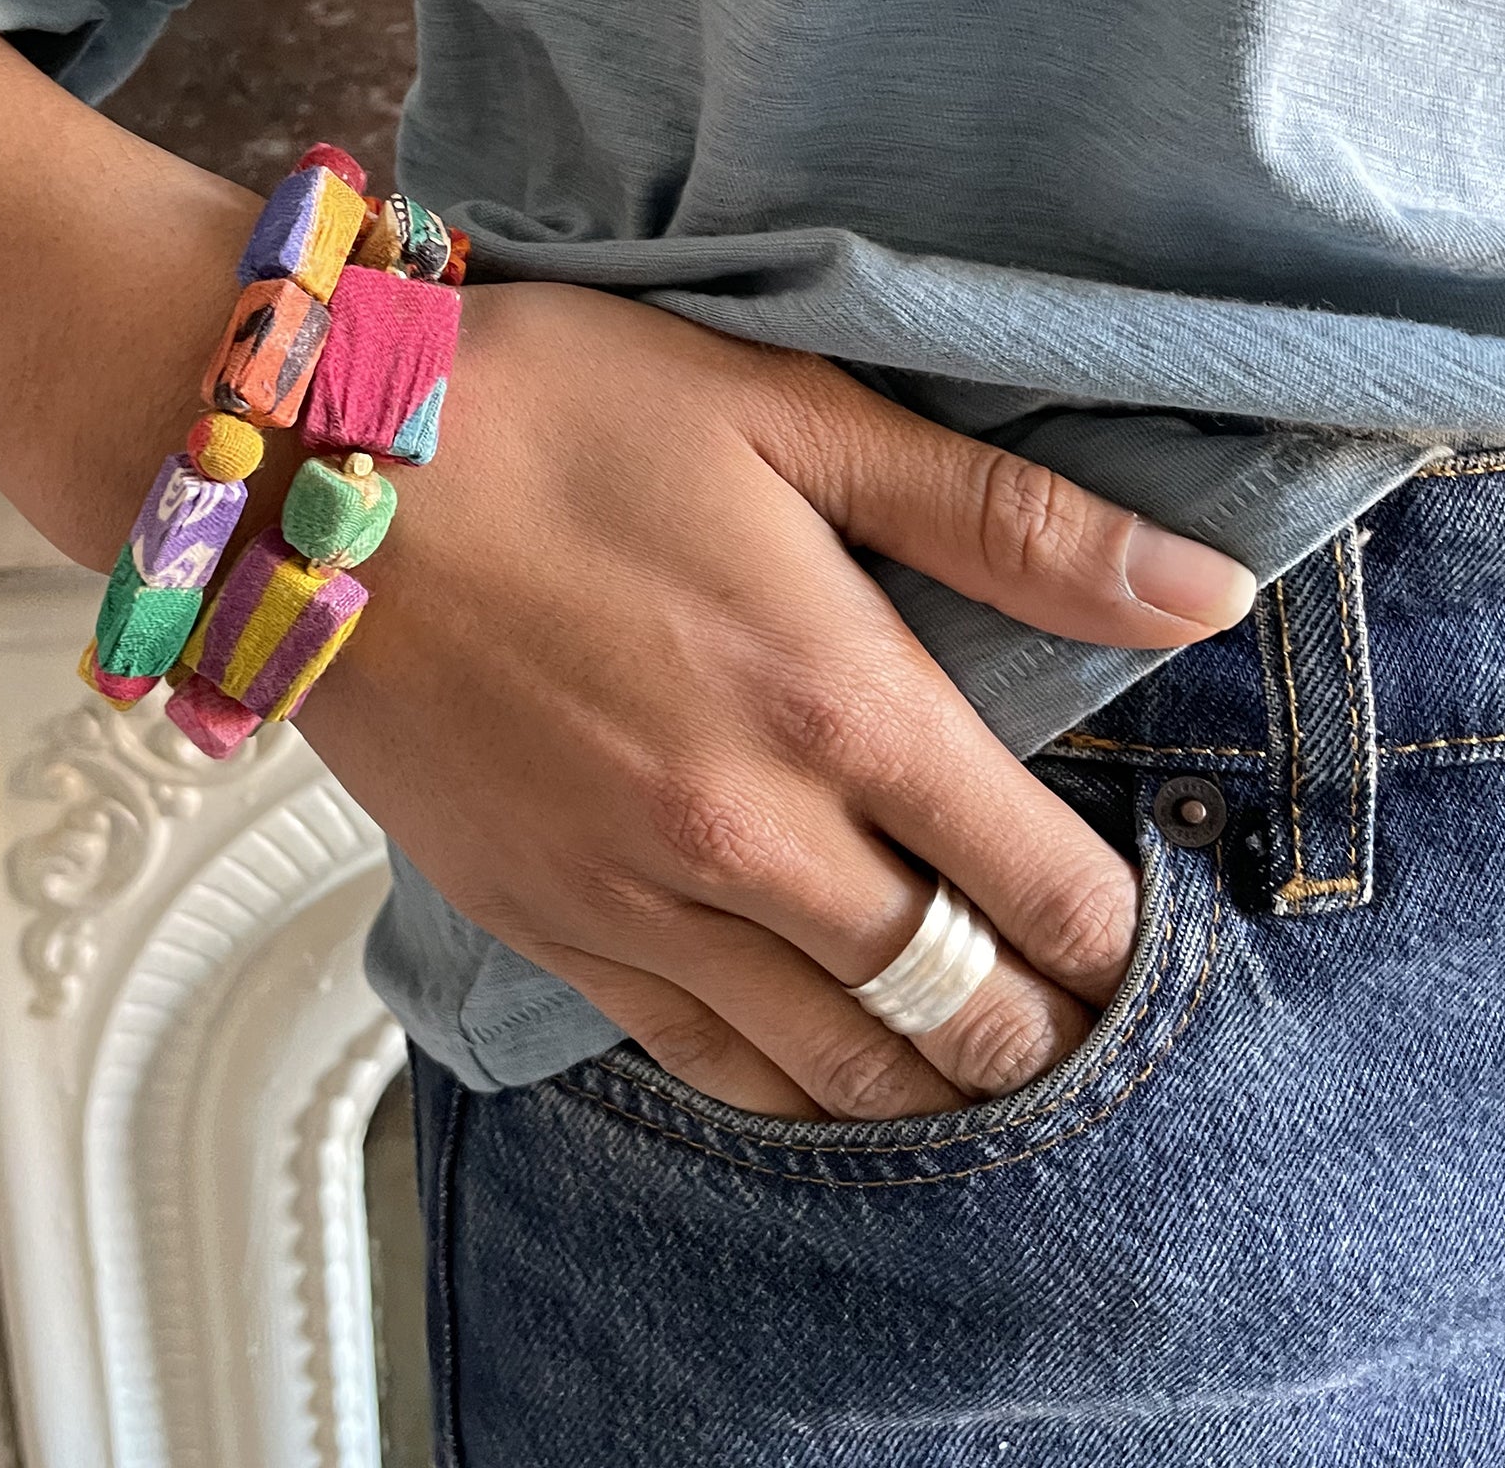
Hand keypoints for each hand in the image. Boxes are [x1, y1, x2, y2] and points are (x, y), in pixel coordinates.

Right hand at [295, 281, 1254, 1119]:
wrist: (308, 476)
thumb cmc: (544, 415)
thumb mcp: (786, 415)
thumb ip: (999, 520)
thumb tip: (1196, 586)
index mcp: (833, 698)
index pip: (1043, 882)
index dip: (1121, 930)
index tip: (1142, 934)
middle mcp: (746, 832)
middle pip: (957, 1006)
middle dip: (1045, 1029)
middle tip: (1079, 1020)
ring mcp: (635, 898)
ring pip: (835, 1065)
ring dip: (931, 1083)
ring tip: (977, 1069)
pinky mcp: (542, 922)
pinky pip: (694, 1063)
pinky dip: (783, 1090)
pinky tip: (818, 1080)